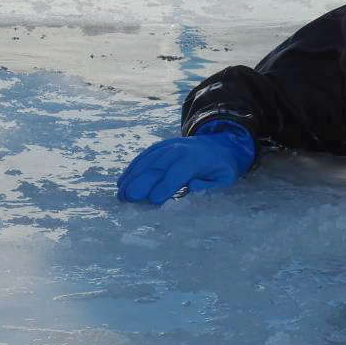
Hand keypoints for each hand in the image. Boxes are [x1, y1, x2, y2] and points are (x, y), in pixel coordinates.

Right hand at [117, 121, 255, 204]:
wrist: (220, 143)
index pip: (177, 173)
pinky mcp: (160, 147)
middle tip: (128, 199)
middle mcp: (178, 150)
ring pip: (147, 161)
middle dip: (141, 182)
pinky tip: (123, 180)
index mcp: (195, 159)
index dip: (165, 186)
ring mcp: (167, 146)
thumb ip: (209, 183)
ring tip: (121, 192)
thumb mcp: (224, 177)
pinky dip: (133, 168)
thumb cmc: (222, 166)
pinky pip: (144, 156)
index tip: (153, 201)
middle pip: (157, 167)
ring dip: (132, 176)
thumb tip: (192, 186)